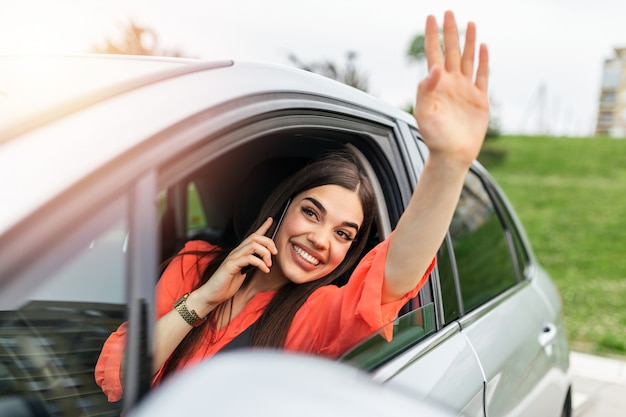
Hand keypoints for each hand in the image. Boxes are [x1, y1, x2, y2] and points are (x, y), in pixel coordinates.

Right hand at [198, 218, 277, 305]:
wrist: (212, 294)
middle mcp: (236, 252)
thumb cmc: (226, 284)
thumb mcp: (243, 272)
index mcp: (240, 252)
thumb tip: (263, 261)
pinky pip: (249, 258)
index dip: (262, 227)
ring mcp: (233, 257)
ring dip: (265, 253)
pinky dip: (260, 263)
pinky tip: (265, 270)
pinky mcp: (231, 265)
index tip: (271, 220)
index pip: (252, 236)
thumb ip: (251, 265)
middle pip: (255, 237)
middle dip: (268, 243)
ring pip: (253, 246)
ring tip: (269, 264)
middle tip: (274, 253)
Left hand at [413, 10, 489, 166]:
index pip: (433, 54)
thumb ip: (425, 89)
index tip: (431, 17)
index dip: (432, 36)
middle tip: (449, 12)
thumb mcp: (423, 112)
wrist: (452, 155)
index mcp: (435, 85)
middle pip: (451, 51)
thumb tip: (434, 67)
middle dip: (450, 32)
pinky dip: (483, 61)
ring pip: (468, 59)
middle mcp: (450, 84)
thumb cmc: (434, 137)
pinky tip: (483, 46)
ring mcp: (465, 90)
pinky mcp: (480, 99)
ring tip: (469, 23)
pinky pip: (482, 75)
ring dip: (468, 41)